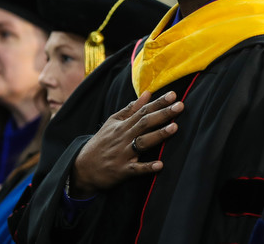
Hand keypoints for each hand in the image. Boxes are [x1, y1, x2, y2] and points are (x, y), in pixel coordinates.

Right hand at [69, 91, 183, 197]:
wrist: (83, 167)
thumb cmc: (102, 142)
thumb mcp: (113, 122)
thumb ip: (131, 108)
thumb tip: (148, 93)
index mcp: (123, 124)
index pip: (143, 110)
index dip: (158, 102)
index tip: (173, 95)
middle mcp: (124, 137)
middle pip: (145, 123)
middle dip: (163, 114)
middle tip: (180, 106)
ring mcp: (123, 154)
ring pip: (143, 142)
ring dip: (158, 135)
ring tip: (174, 127)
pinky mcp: (122, 170)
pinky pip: (136, 169)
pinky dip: (147, 167)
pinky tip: (160, 165)